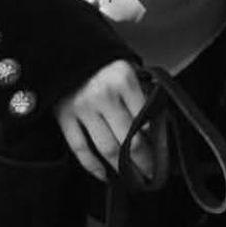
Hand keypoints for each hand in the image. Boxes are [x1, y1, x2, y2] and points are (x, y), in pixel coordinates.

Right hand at [54, 59, 155, 181]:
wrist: (65, 47)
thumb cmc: (100, 61)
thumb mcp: (126, 69)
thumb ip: (139, 95)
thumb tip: (151, 129)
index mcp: (124, 79)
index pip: (146, 120)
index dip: (154, 142)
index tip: (160, 156)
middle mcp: (104, 94)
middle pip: (129, 139)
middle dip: (143, 162)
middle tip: (151, 176)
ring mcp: (83, 107)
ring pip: (107, 148)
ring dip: (122, 168)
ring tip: (132, 178)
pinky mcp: (65, 116)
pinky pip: (80, 148)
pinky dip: (93, 166)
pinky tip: (104, 175)